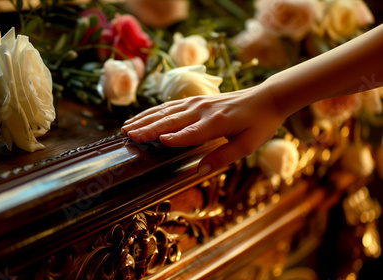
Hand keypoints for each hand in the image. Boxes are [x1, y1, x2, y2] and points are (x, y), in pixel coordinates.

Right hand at [121, 85, 285, 174]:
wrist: (266, 97)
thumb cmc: (259, 124)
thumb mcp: (247, 145)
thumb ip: (222, 157)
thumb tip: (199, 170)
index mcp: (216, 123)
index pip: (190, 132)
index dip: (173, 138)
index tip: (154, 142)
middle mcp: (202, 110)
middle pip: (170, 120)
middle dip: (148, 127)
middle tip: (127, 135)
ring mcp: (197, 102)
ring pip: (165, 111)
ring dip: (145, 118)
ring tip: (126, 126)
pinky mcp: (195, 100)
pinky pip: (170, 105)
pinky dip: (153, 111)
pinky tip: (142, 116)